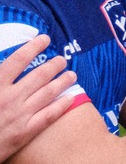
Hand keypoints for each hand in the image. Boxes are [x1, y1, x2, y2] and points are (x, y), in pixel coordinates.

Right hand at [0, 35, 77, 156]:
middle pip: (40, 75)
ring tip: (72, 74)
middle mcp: (10, 98)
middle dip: (55, 64)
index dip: (34, 47)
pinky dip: (62, 105)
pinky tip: (70, 98)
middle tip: (62, 60)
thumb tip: (7, 64)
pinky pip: (49, 116)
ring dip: (63, 81)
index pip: (18, 60)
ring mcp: (19, 116)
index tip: (45, 39)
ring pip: (48, 93)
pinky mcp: (24, 133)